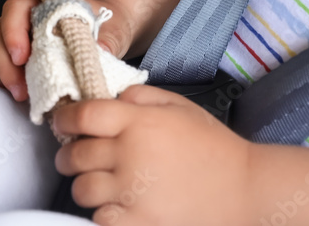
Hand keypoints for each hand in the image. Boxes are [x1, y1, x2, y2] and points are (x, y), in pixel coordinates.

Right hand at [0, 0, 134, 100]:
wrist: (109, 34)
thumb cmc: (108, 26)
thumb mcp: (113, 29)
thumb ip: (107, 38)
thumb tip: (100, 50)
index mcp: (48, 1)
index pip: (18, 7)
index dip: (14, 29)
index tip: (22, 56)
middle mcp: (27, 16)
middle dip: (4, 60)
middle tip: (21, 87)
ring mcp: (18, 36)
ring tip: (21, 94)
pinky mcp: (14, 56)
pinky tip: (15, 91)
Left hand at [51, 85, 254, 225]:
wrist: (244, 188)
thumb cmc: (214, 147)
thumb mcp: (180, 106)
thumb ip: (141, 96)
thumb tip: (111, 97)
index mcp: (139, 122)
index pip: (82, 115)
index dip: (65, 117)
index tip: (64, 122)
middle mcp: (130, 155)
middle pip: (74, 155)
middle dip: (69, 154)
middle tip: (76, 154)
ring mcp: (133, 193)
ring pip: (81, 190)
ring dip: (86, 184)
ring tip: (102, 182)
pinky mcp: (139, 223)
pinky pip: (99, 219)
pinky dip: (103, 212)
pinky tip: (118, 204)